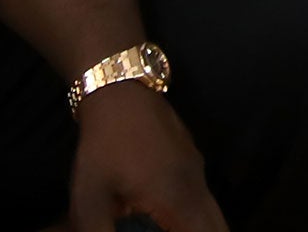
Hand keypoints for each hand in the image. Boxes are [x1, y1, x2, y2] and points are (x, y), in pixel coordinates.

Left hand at [69, 83, 226, 231]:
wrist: (120, 90)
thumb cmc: (104, 145)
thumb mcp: (89, 197)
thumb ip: (99, 231)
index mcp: (176, 199)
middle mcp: (196, 185)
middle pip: (219, 226)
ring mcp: (197, 169)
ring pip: (213, 212)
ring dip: (198, 227)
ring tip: (170, 228)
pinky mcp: (192, 159)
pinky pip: (204, 197)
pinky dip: (194, 215)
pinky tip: (166, 218)